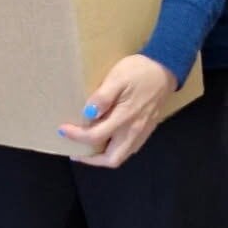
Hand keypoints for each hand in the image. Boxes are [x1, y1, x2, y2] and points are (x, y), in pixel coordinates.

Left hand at [58, 53, 177, 167]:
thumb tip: (88, 113)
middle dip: (91, 159)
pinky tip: (106, 140)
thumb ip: (103, 97)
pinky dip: (115, 150)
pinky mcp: (146, 129)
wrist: (165, 68)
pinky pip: (130, 148)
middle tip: (75, 150)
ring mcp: (142, 132)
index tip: (63, 130)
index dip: (77, 136)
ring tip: (88, 147)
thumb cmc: (139, 71)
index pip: (96, 136)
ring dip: (103, 156)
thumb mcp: (117, 77)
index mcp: (125, 118)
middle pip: (112, 159)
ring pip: (122, 156)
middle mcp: (134, 130)